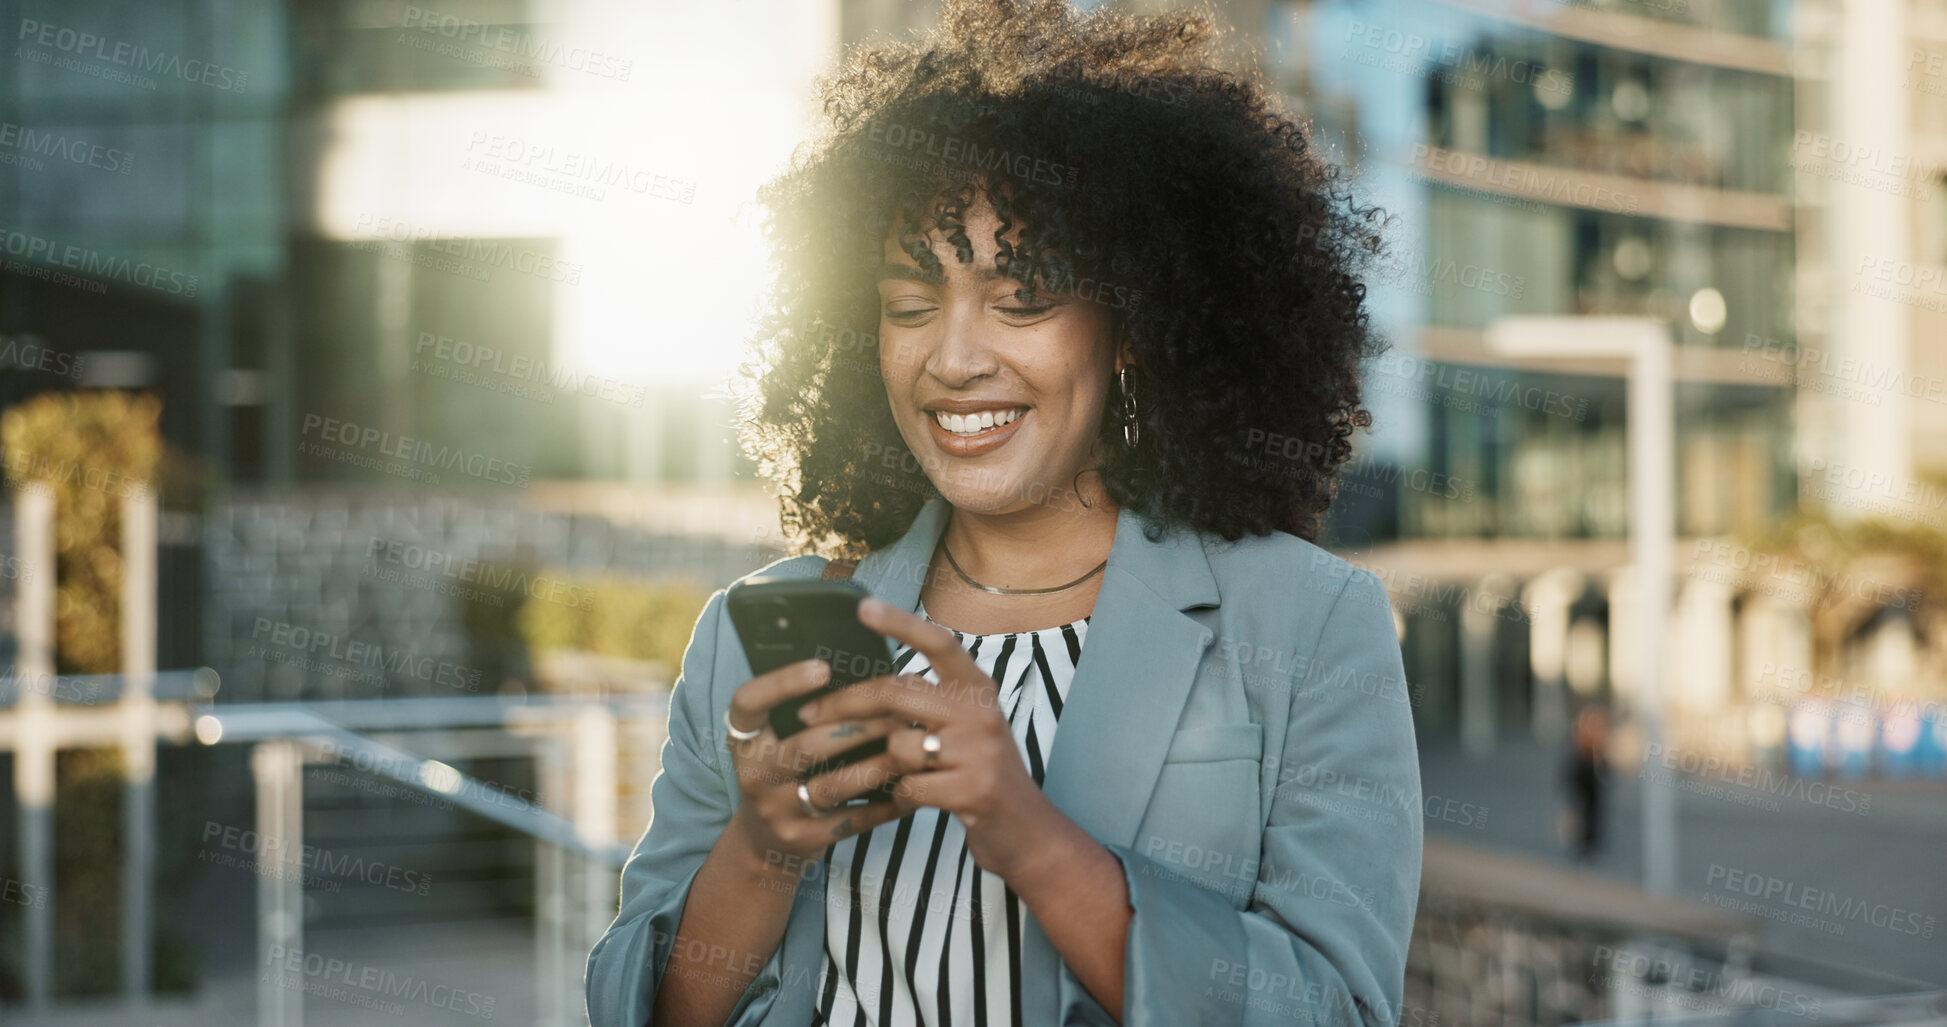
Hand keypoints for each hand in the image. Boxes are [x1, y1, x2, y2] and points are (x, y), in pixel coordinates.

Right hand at [722, 658, 911, 861]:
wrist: (763, 841)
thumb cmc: (782, 773)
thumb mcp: (775, 741)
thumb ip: (803, 714)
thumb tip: (863, 680)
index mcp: (744, 739)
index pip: (748, 702)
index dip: (782, 683)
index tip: (822, 668)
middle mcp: (754, 774)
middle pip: (806, 747)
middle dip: (859, 728)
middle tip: (899, 713)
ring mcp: (776, 811)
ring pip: (833, 786)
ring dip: (878, 766)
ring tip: (911, 749)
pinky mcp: (802, 839)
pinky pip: (851, 820)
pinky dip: (884, 805)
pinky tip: (910, 789)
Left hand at [796, 598, 1058, 879]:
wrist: (1025, 829)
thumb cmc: (978, 772)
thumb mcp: (964, 727)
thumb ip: (927, 704)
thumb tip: (864, 689)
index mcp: (977, 689)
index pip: (938, 642)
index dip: (901, 623)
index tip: (863, 607)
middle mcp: (981, 712)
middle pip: (897, 693)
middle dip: (844, 704)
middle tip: (806, 715)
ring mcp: (979, 750)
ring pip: (898, 744)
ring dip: (884, 765)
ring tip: (898, 775)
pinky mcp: (973, 789)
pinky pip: (908, 786)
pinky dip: (901, 796)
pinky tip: (914, 799)